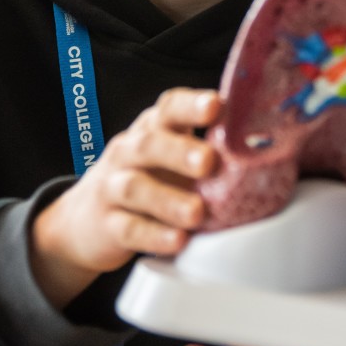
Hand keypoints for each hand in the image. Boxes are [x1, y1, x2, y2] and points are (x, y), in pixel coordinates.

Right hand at [29, 88, 220, 306]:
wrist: (85, 220)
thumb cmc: (144, 179)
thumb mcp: (167, 156)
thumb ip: (203, 148)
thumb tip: (261, 145)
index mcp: (151, 129)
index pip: (168, 108)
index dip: (191, 104)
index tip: (217, 105)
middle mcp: (128, 151)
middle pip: (149, 144)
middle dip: (179, 150)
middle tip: (208, 161)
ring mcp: (112, 187)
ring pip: (135, 187)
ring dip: (168, 199)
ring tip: (197, 212)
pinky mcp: (106, 225)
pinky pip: (128, 228)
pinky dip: (153, 235)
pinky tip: (177, 240)